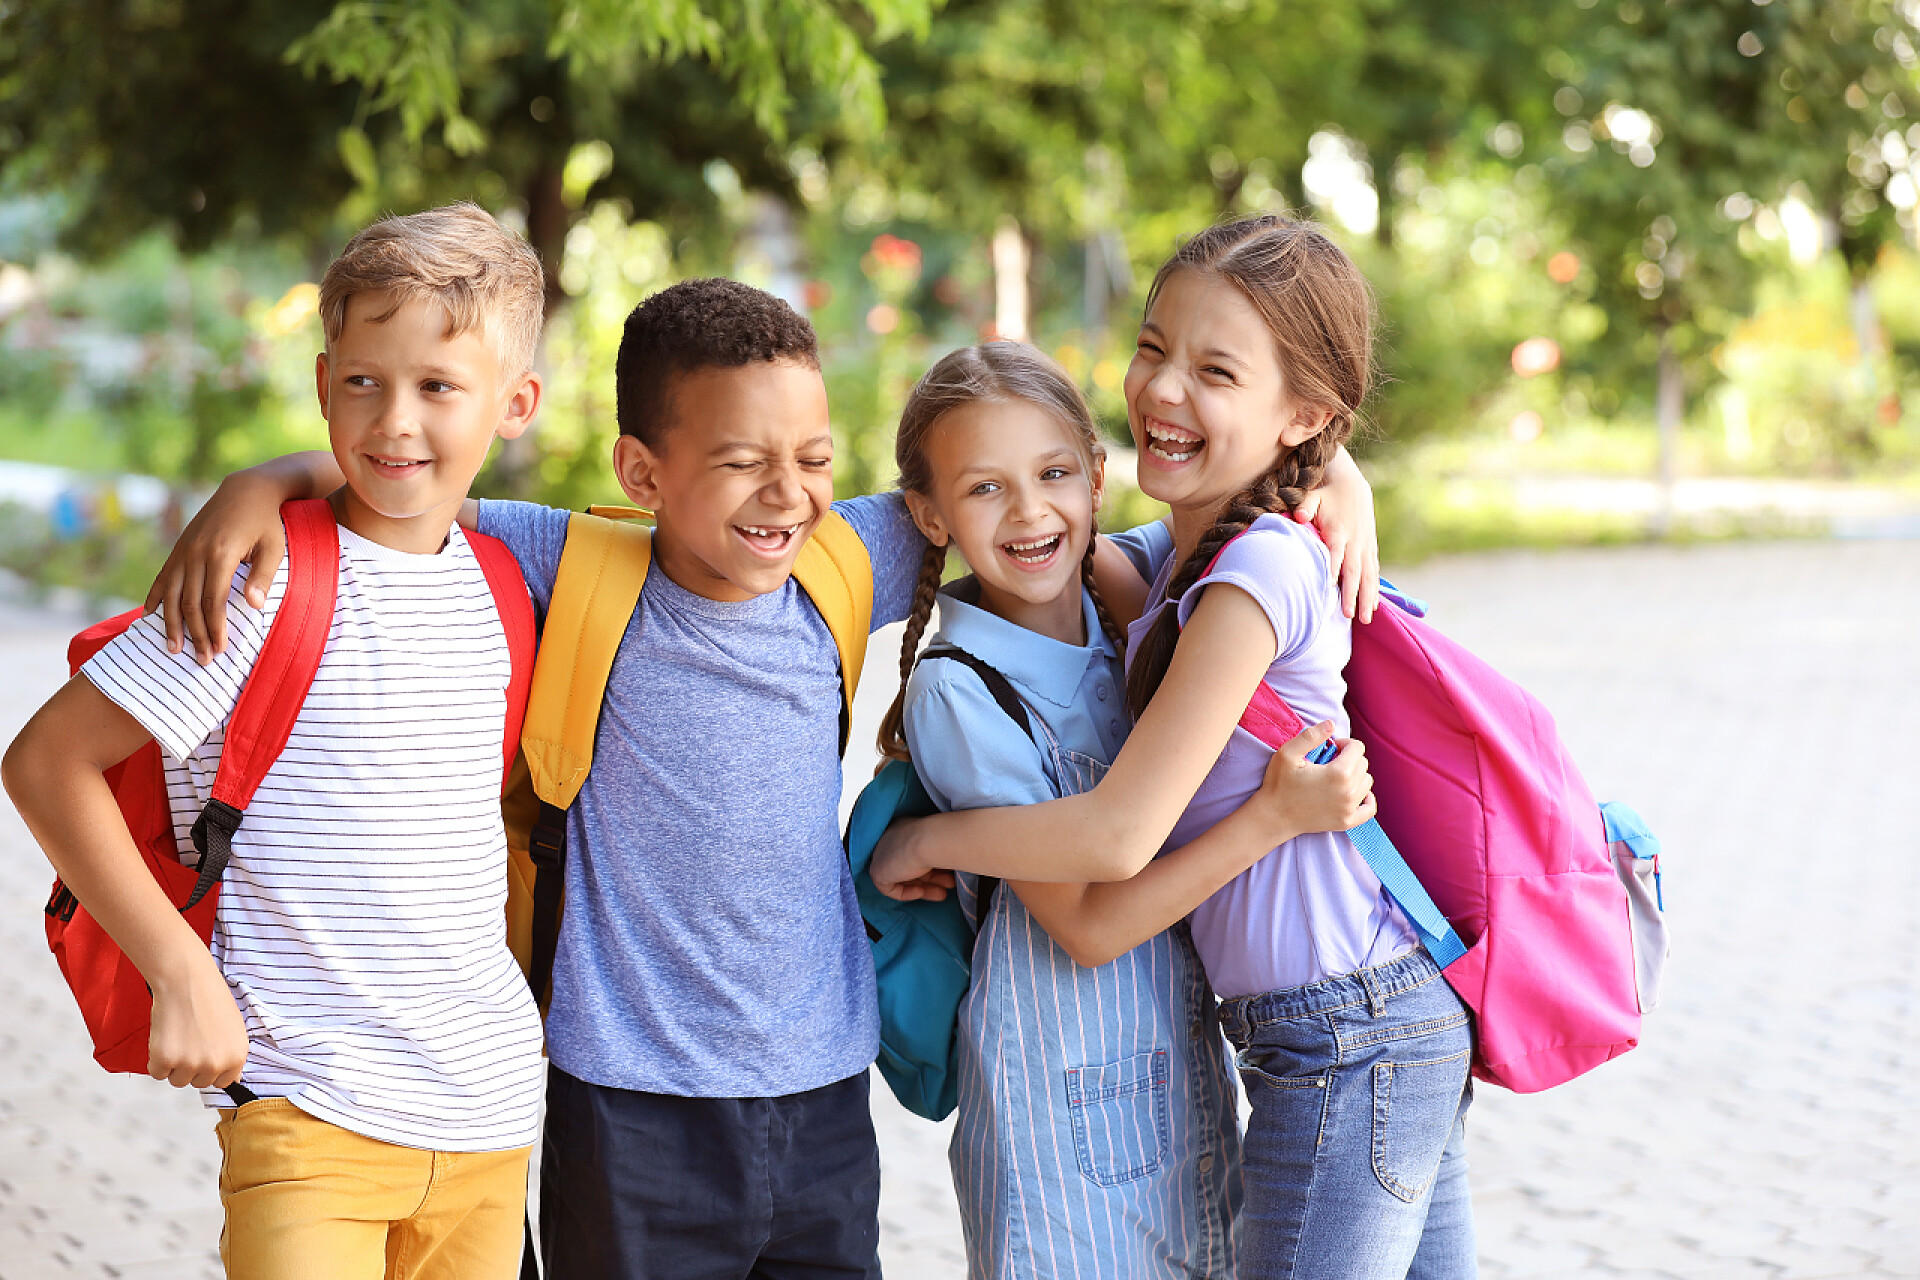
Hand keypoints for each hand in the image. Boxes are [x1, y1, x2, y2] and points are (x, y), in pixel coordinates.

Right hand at [145, 472, 288, 663]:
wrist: (246, 490)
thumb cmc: (267, 523)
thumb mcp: (274, 548)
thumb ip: (263, 577)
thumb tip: (253, 607)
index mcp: (221, 554)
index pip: (212, 602)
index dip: (214, 629)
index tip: (219, 651)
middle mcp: (196, 553)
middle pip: (189, 603)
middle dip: (195, 634)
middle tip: (202, 661)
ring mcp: (184, 550)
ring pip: (170, 594)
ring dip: (170, 624)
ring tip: (174, 649)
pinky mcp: (179, 547)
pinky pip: (162, 577)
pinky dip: (155, 598)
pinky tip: (149, 617)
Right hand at [146, 951, 248, 1089]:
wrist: (187, 980)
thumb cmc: (209, 999)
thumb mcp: (234, 1029)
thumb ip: (231, 1055)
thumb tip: (230, 1079)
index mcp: (237, 1056)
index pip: (224, 1081)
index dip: (211, 1069)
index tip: (205, 1055)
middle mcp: (216, 1064)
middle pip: (199, 1083)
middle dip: (192, 1067)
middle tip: (190, 1040)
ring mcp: (191, 1064)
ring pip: (177, 1080)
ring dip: (174, 1064)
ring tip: (179, 1036)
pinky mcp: (166, 1060)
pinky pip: (157, 1073)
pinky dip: (156, 1059)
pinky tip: (165, 1036)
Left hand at [869, 816, 956, 900]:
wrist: (930, 840)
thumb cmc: (942, 837)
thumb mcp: (942, 843)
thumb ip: (940, 852)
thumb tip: (950, 862)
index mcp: (905, 828)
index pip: (914, 851)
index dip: (930, 864)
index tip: (948, 872)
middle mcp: (891, 839)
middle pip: (910, 865)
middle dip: (931, 878)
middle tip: (950, 884)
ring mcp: (881, 855)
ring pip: (903, 877)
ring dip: (924, 887)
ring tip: (943, 894)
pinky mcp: (877, 872)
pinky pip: (889, 888)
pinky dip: (906, 893)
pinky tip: (921, 892)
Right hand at [1251, 721, 1376, 840]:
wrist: (1273, 817)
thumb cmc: (1279, 784)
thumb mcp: (1287, 753)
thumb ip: (1311, 735)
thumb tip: (1331, 724)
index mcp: (1338, 773)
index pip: (1358, 748)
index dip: (1344, 743)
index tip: (1330, 748)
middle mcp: (1349, 792)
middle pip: (1363, 764)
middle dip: (1349, 758)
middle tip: (1329, 762)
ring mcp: (1349, 809)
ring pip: (1367, 782)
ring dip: (1355, 775)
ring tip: (1336, 777)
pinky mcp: (1347, 822)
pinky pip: (1369, 808)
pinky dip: (1366, 798)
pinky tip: (1353, 793)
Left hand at [1293, 446, 1379, 622]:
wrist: (1351, 485)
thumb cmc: (1326, 495)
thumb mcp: (1313, 496)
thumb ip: (1305, 507)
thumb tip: (1299, 516)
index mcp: (1339, 531)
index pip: (1335, 555)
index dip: (1332, 572)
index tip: (1328, 591)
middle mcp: (1355, 542)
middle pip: (1354, 572)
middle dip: (1353, 594)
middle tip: (1349, 616)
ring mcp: (1365, 546)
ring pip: (1369, 576)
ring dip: (1368, 598)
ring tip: (1366, 619)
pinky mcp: (1370, 549)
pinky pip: (1374, 572)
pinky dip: (1375, 589)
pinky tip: (1375, 607)